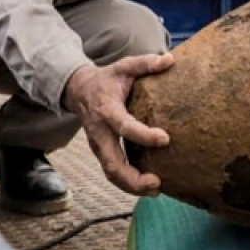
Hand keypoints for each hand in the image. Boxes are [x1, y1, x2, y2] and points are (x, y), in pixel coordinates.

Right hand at [63, 54, 174, 195]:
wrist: (79, 90)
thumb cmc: (107, 79)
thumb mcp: (124, 67)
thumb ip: (146, 63)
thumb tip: (169, 59)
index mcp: (107, 111)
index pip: (124, 126)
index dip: (143, 134)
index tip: (165, 139)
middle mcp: (100, 133)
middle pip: (112, 163)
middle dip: (133, 177)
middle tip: (157, 182)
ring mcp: (99, 146)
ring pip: (111, 173)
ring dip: (131, 186)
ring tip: (156, 190)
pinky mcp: (102, 153)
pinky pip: (112, 173)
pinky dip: (128, 184)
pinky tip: (149, 187)